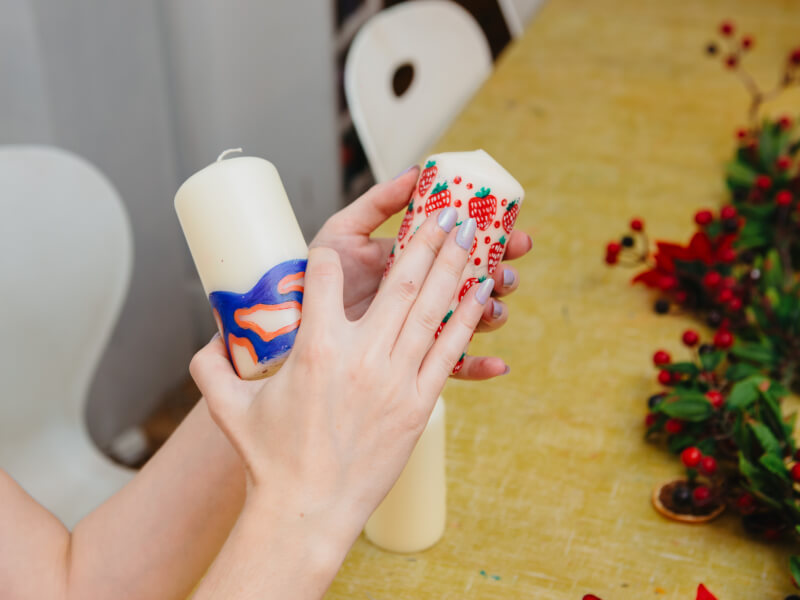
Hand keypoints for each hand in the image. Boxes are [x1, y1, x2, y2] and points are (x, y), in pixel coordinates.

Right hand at [191, 212, 491, 544]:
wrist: (306, 512)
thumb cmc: (268, 460)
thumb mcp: (227, 408)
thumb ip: (211, 366)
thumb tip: (208, 339)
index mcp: (313, 348)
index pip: (324, 277)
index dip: (331, 256)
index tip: (338, 248)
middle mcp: (360, 357)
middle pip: (399, 282)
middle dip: (424, 240)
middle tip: (444, 211)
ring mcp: (394, 381)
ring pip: (431, 310)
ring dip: (453, 267)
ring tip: (471, 235)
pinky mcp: (417, 405)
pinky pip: (448, 352)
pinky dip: (466, 319)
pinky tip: (482, 293)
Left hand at [310, 167, 531, 379]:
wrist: (291, 327)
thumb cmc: (314, 276)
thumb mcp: (344, 233)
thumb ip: (379, 202)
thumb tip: (417, 171)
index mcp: (414, 261)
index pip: (464, 248)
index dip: (496, 240)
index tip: (514, 233)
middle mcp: (424, 294)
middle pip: (478, 283)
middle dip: (503, 275)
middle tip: (508, 269)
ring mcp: (423, 328)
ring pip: (474, 322)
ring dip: (494, 313)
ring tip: (494, 307)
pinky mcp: (415, 363)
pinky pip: (454, 368)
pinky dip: (480, 366)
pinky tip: (498, 364)